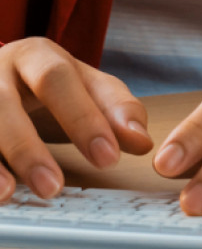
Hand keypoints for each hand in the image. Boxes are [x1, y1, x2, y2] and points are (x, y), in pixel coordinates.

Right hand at [0, 38, 153, 198]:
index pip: (58, 80)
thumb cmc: (52, 86)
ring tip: (7, 193)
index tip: (107, 158)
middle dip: (27, 147)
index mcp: (35, 55)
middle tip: (53, 187)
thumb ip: (117, 110)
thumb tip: (141, 142)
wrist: (0, 74)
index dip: (81, 118)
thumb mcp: (88, 88)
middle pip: (2, 103)